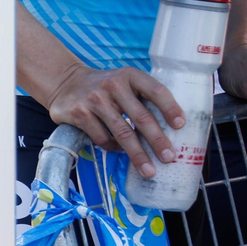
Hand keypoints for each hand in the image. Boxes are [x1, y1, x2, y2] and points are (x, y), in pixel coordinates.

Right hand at [46, 64, 184, 177]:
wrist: (66, 82)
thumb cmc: (104, 87)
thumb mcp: (123, 82)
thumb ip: (141, 96)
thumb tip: (169, 127)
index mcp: (129, 76)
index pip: (155, 90)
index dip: (170, 108)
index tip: (180, 125)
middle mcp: (113, 85)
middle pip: (141, 117)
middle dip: (157, 140)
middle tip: (169, 157)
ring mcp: (95, 100)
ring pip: (122, 133)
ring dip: (138, 154)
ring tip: (148, 170)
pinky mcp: (80, 114)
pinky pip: (102, 138)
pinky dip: (113, 148)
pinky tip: (118, 149)